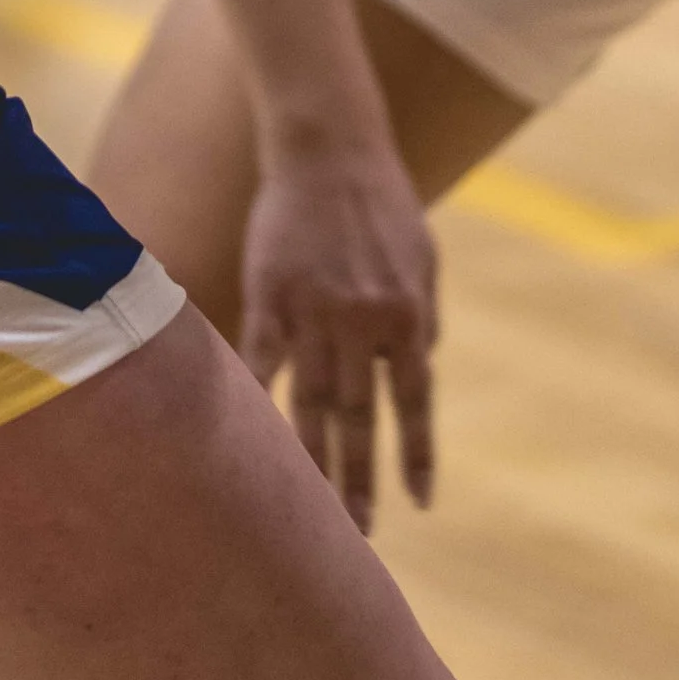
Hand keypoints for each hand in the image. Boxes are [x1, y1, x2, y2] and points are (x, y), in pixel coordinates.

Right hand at [238, 142, 437, 534]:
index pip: (415, 403)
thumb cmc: (382, 203)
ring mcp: (312, 310)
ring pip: (312, 402)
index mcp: (407, 315)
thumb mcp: (423, 260)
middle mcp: (362, 320)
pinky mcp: (269, 295)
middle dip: (359, 478)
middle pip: (361, 417)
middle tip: (358, 532)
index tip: (418, 504)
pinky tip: (255, 443)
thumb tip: (421, 370)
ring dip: (312, 459)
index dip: (415, 456)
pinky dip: (259, 403)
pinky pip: (262, 361)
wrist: (328, 147)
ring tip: (309, 507)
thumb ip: (422, 318)